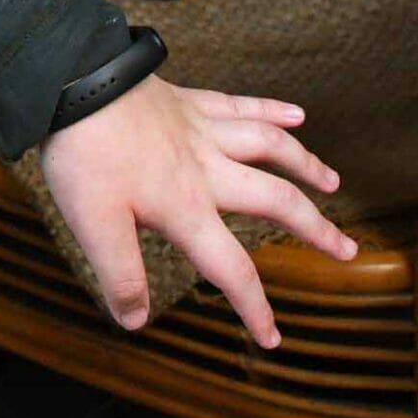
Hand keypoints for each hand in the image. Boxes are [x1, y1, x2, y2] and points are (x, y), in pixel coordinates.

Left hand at [38, 75, 357, 346]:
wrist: (70, 81)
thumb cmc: (82, 151)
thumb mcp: (93, 223)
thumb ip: (120, 273)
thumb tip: (136, 321)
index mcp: (185, 207)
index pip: (231, 269)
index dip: (254, 307)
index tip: (272, 337)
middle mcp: (205, 170)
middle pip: (276, 201)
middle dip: (314, 229)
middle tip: (346, 248)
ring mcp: (200, 130)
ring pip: (268, 148)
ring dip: (305, 165)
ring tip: (333, 181)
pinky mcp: (186, 100)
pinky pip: (239, 105)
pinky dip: (272, 109)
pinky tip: (297, 113)